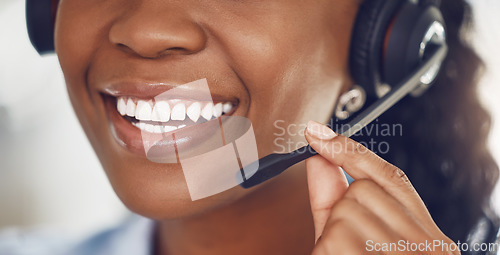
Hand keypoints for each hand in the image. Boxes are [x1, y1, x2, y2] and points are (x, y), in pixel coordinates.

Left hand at [305, 121, 458, 254]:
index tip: (319, 135)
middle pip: (362, 190)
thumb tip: (319, 158)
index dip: (351, 152)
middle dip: (344, 212)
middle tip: (354, 244)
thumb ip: (338, 202)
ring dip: (333, 236)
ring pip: (345, 211)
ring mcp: (405, 254)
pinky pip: (333, 236)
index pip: (393, 177)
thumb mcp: (357, 242)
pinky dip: (327, 250)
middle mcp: (426, 245)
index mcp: (429, 239)